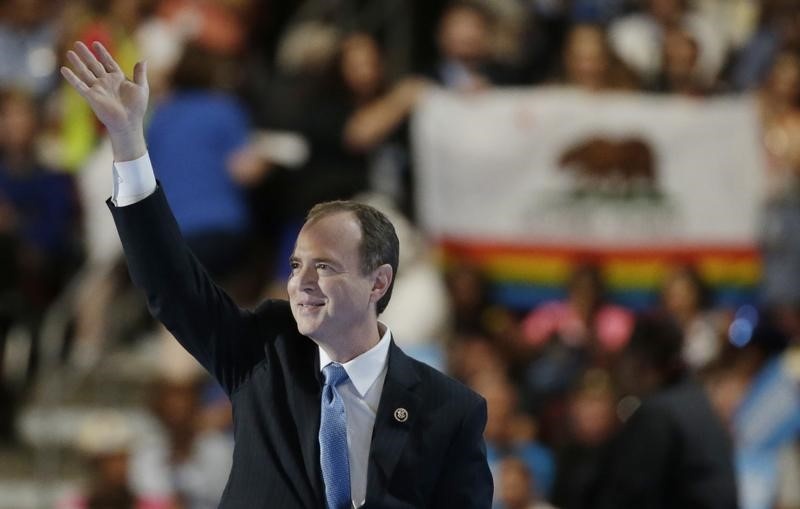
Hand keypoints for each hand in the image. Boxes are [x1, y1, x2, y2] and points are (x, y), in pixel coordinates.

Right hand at [61, 41, 148, 160]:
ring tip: (69, 52)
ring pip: (85, 72)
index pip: (108, 62)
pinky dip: (72, 78)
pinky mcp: (91, 96)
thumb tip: (143, 60)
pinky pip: (79, 85)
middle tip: (77, 43)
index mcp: (118, 79)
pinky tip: (64, 69)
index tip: (96, 43)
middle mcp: (106, 82)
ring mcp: (98, 89)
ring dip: (77, 62)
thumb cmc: (137, 108)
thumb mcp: (141, 88)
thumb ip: (140, 74)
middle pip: (94, 65)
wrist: (129, 122)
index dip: (102, 53)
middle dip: (86, 54)